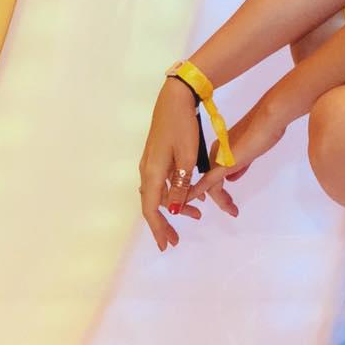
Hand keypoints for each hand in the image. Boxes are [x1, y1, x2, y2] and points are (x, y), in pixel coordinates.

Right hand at [138, 77, 206, 251]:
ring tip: (197, 213)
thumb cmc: (183, 127)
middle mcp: (148, 169)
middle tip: (179, 236)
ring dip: (176, 204)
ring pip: (160, 192)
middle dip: (167, 221)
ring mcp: (151, 162)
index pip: (151, 209)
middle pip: (154, 203)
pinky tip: (191, 193)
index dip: (159, 229)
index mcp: (152, 172)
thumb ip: (182, 185)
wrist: (176, 99)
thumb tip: (177, 209)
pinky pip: (164, 180)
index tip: (167, 245)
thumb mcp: (188, 158)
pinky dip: (176, 190)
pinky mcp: (158, 155)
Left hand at [182, 96, 287, 211]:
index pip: (214, 173)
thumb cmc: (264, 130)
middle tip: (231, 208)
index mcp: (222, 148)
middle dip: (220, 198)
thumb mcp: (251, 151)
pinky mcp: (223, 163)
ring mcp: (218, 158)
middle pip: (211, 181)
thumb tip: (232, 178)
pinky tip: (188, 203)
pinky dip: (194, 194)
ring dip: (221, 201)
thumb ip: (241, 165)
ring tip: (232, 210)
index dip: (215, 188)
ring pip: (210, 186)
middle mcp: (216, 153)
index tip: (223, 199)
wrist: (268, 119)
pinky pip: (205, 183)